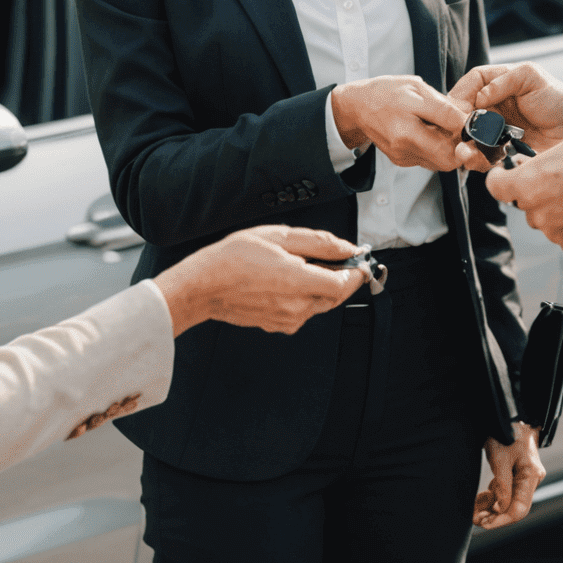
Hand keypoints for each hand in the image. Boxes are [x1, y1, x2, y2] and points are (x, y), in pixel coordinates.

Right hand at [154, 226, 366, 336]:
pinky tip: (288, 279)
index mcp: (298, 282)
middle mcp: (297, 307)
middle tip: (337, 257)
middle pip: (336, 296)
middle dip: (341, 277)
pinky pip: (303, 311)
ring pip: (320, 303)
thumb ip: (318, 243)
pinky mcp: (279, 325)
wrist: (202, 286)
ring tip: (303, 264)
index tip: (359, 258)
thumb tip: (345, 247)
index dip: (357, 271)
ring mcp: (288, 320)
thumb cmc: (233, 259)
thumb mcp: (278, 236)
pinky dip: (305, 296)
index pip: (345, 284)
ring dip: (321, 286)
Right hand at [330, 75, 467, 171]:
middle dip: (461, 145)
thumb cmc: (386, 93)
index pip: (452, 132)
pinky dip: (437, 149)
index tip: (474, 121)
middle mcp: (404, 145)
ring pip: (441, 162)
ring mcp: (403, 156)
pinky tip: (430, 133)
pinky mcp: (402, 161)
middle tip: (461, 128)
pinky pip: (429, 160)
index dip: (468, 128)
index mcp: (407, 126)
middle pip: (449, 158)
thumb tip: (470, 116)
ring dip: (450, 148)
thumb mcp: (416, 88)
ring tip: (443, 128)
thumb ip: (444, 105)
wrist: (358, 107)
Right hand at [449, 64, 562, 171]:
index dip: (460, 96)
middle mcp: (493, 107)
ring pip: (469, 137)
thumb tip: (480, 97)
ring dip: (463, 145)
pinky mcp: (501, 151)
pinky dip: (476, 159)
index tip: (457, 110)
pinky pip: (482, 155)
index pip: (470, 85)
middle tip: (456, 135)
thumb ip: (504, 80)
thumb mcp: (532, 76)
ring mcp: (495, 130)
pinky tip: (476, 160)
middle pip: (463, 113)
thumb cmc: (558, 99)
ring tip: (463, 152)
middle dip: (456, 125)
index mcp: (497, 85)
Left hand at [473, 424, 544, 528]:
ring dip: (491, 508)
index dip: (502, 519)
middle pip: (514, 507)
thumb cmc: (506, 430)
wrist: (510, 412)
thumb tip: (500, 508)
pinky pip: (504, 491)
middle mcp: (530, 479)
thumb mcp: (500, 456)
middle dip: (494, 516)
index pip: (519, 508)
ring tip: (473, 514)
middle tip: (475, 520)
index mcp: (531, 475)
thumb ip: (502, 484)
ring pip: (508, 500)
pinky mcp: (514, 473)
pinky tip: (478, 502)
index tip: (484, 524)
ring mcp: (523, 476)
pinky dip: (491, 498)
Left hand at [483, 135, 562, 254]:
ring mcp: (553, 231)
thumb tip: (524, 165)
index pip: (495, 186)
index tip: (508, 174)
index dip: (501, 178)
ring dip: (554, 209)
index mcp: (527, 184)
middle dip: (535, 192)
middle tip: (558, 181)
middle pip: (524, 203)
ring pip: (545, 219)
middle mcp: (536, 211)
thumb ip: (538, 162)